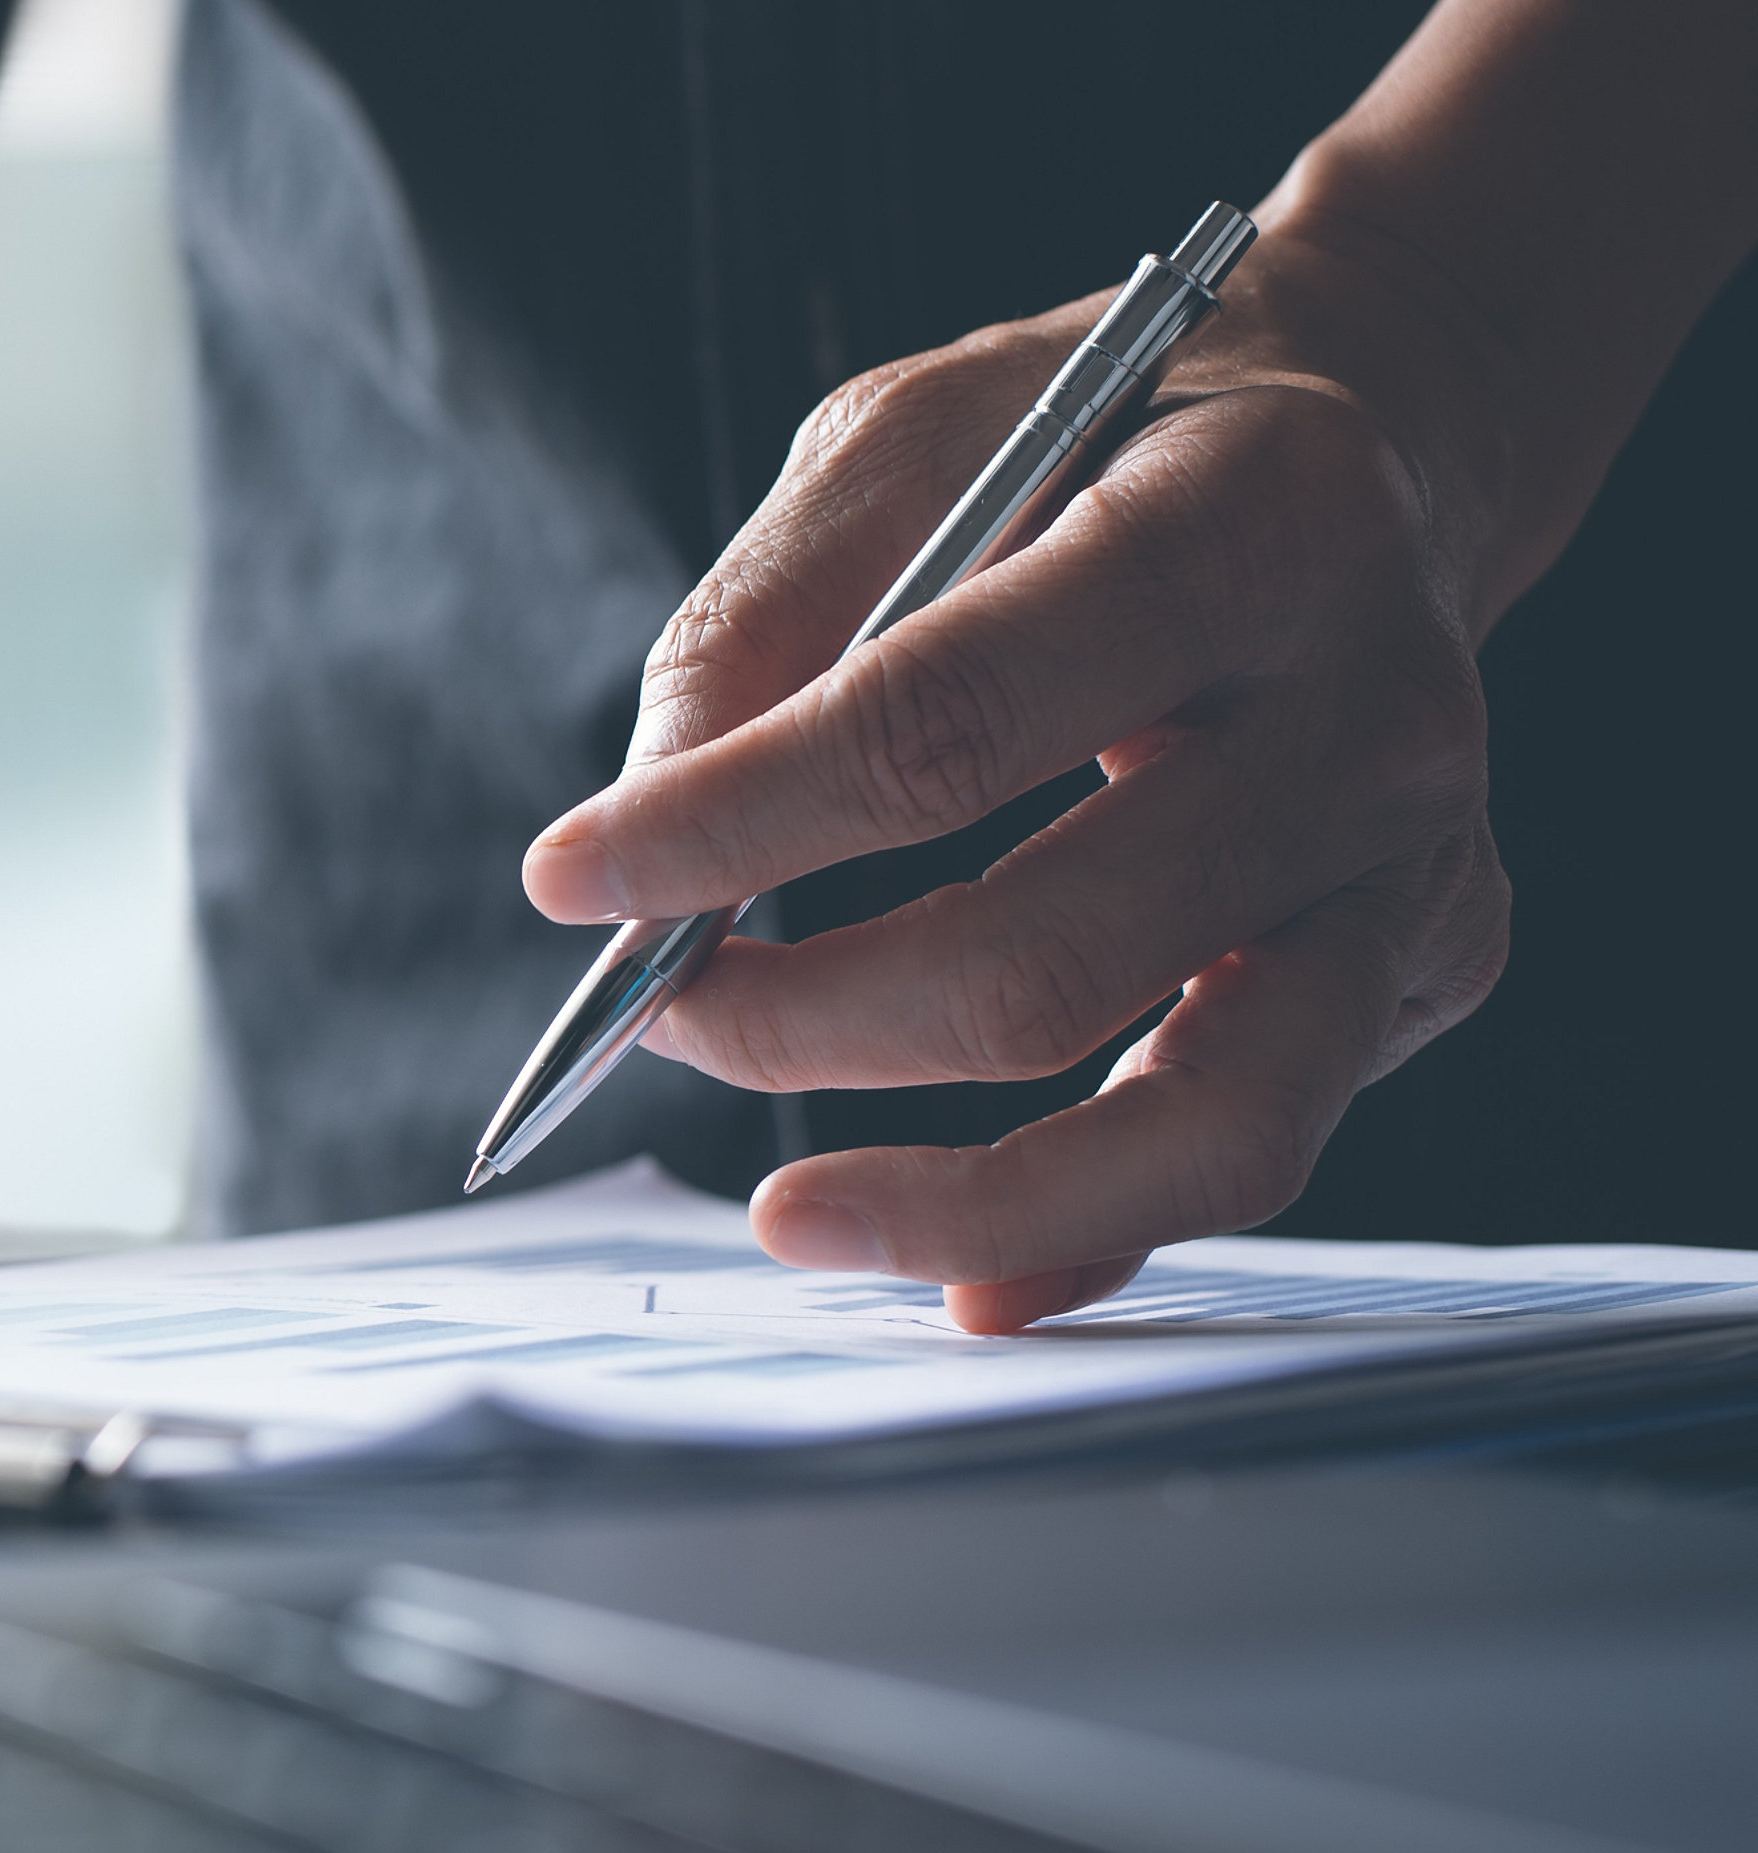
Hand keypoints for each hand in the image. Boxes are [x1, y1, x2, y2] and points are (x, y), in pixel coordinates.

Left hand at [525, 2, 1757, 1334]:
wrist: (1372, 446)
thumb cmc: (1111, 441)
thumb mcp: (915, 434)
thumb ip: (767, 615)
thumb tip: (642, 823)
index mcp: (1256, 524)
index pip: (950, 719)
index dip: (739, 823)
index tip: (572, 879)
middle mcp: (1379, 712)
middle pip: (1056, 951)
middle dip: (809, 1021)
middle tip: (664, 1018)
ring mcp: (1419, 863)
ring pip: (1206, 1119)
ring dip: (959, 1193)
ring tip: (786, 1213)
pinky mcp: (1424, 967)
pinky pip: (1251, 1147)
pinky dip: (1090, 1232)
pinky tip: (958, 1274)